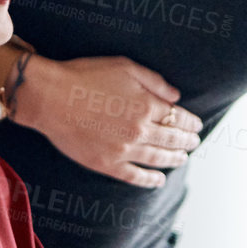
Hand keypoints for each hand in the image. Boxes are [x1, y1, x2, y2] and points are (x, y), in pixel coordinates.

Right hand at [12, 56, 202, 187]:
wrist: (49, 97)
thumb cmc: (85, 76)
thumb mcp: (124, 67)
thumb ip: (154, 81)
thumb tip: (176, 96)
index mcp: (146, 105)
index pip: (178, 117)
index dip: (190, 122)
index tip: (197, 125)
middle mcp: (140, 130)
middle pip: (172, 139)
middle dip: (187, 141)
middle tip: (195, 143)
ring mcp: (124, 150)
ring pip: (158, 158)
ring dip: (174, 159)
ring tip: (183, 159)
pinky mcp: (107, 164)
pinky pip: (135, 176)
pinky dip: (149, 180)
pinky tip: (159, 180)